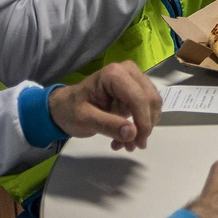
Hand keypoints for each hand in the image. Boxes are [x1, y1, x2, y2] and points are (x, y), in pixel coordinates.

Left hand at [47, 61, 161, 150]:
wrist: (65, 107)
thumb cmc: (71, 111)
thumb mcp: (85, 120)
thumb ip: (108, 125)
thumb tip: (133, 133)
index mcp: (114, 74)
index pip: (139, 98)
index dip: (143, 121)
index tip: (138, 143)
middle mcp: (128, 71)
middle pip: (150, 100)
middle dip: (145, 126)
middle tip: (132, 146)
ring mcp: (134, 79)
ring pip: (153, 105)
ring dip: (143, 127)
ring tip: (125, 144)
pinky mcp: (137, 90)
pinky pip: (148, 108)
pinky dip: (141, 125)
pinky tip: (125, 136)